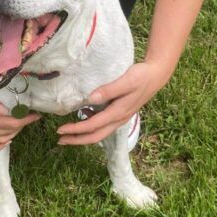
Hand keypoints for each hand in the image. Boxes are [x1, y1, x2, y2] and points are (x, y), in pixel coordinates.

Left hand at [56, 60, 171, 145]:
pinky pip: (103, 125)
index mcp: (118, 113)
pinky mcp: (120, 113)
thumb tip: (90, 99)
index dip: (76, 130)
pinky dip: (91, 125)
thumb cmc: (141, 76)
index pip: (92, 126)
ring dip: (83, 135)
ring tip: (68, 133)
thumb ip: (109, 90)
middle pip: (95, 136)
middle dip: (76, 140)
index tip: (60, 130)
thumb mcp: (126, 80)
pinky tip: (83, 116)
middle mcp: (118, 119)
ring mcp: (120, 118)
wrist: (156, 76)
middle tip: (60, 140)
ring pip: (99, 133)